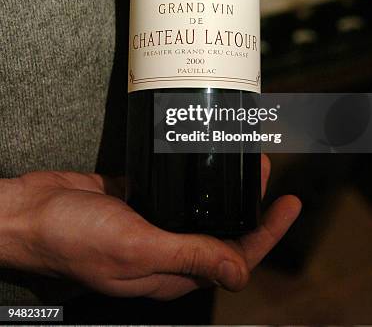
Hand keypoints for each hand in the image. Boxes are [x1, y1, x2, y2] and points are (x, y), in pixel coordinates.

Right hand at [0, 161, 299, 299]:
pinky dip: (192, 168)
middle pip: (221, 227)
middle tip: (263, 165)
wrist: (30, 212)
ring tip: (240, 151)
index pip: (233, 256)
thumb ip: (188, 256)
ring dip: (223, 183)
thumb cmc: (75, 237)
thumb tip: (241, 272)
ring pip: (199, 204)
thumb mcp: (136, 248)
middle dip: (249, 201)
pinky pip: (173, 183)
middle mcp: (166, 248)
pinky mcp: (136, 196)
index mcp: (171, 271)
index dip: (266, 233)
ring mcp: (151, 221)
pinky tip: (200, 149)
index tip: (290, 203)